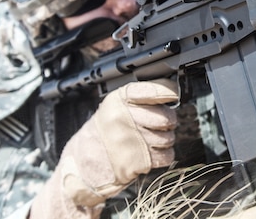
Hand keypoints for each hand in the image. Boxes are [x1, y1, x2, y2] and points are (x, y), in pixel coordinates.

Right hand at [30, 78, 178, 217]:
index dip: (167, 92)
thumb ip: (138, 99)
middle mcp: (124, 119)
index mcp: (118, 101)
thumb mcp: (112, 107)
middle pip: (166, 117)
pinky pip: (166, 156)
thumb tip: (169, 93)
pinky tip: (152, 152)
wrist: (82, 164)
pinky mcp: (137, 162)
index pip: (152, 90)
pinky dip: (164, 156)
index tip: (173, 95)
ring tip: (151, 140)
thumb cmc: (102, 134)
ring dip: (165, 140)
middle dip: (168, 121)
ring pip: (168, 137)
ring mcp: (131, 141)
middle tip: (162, 123)